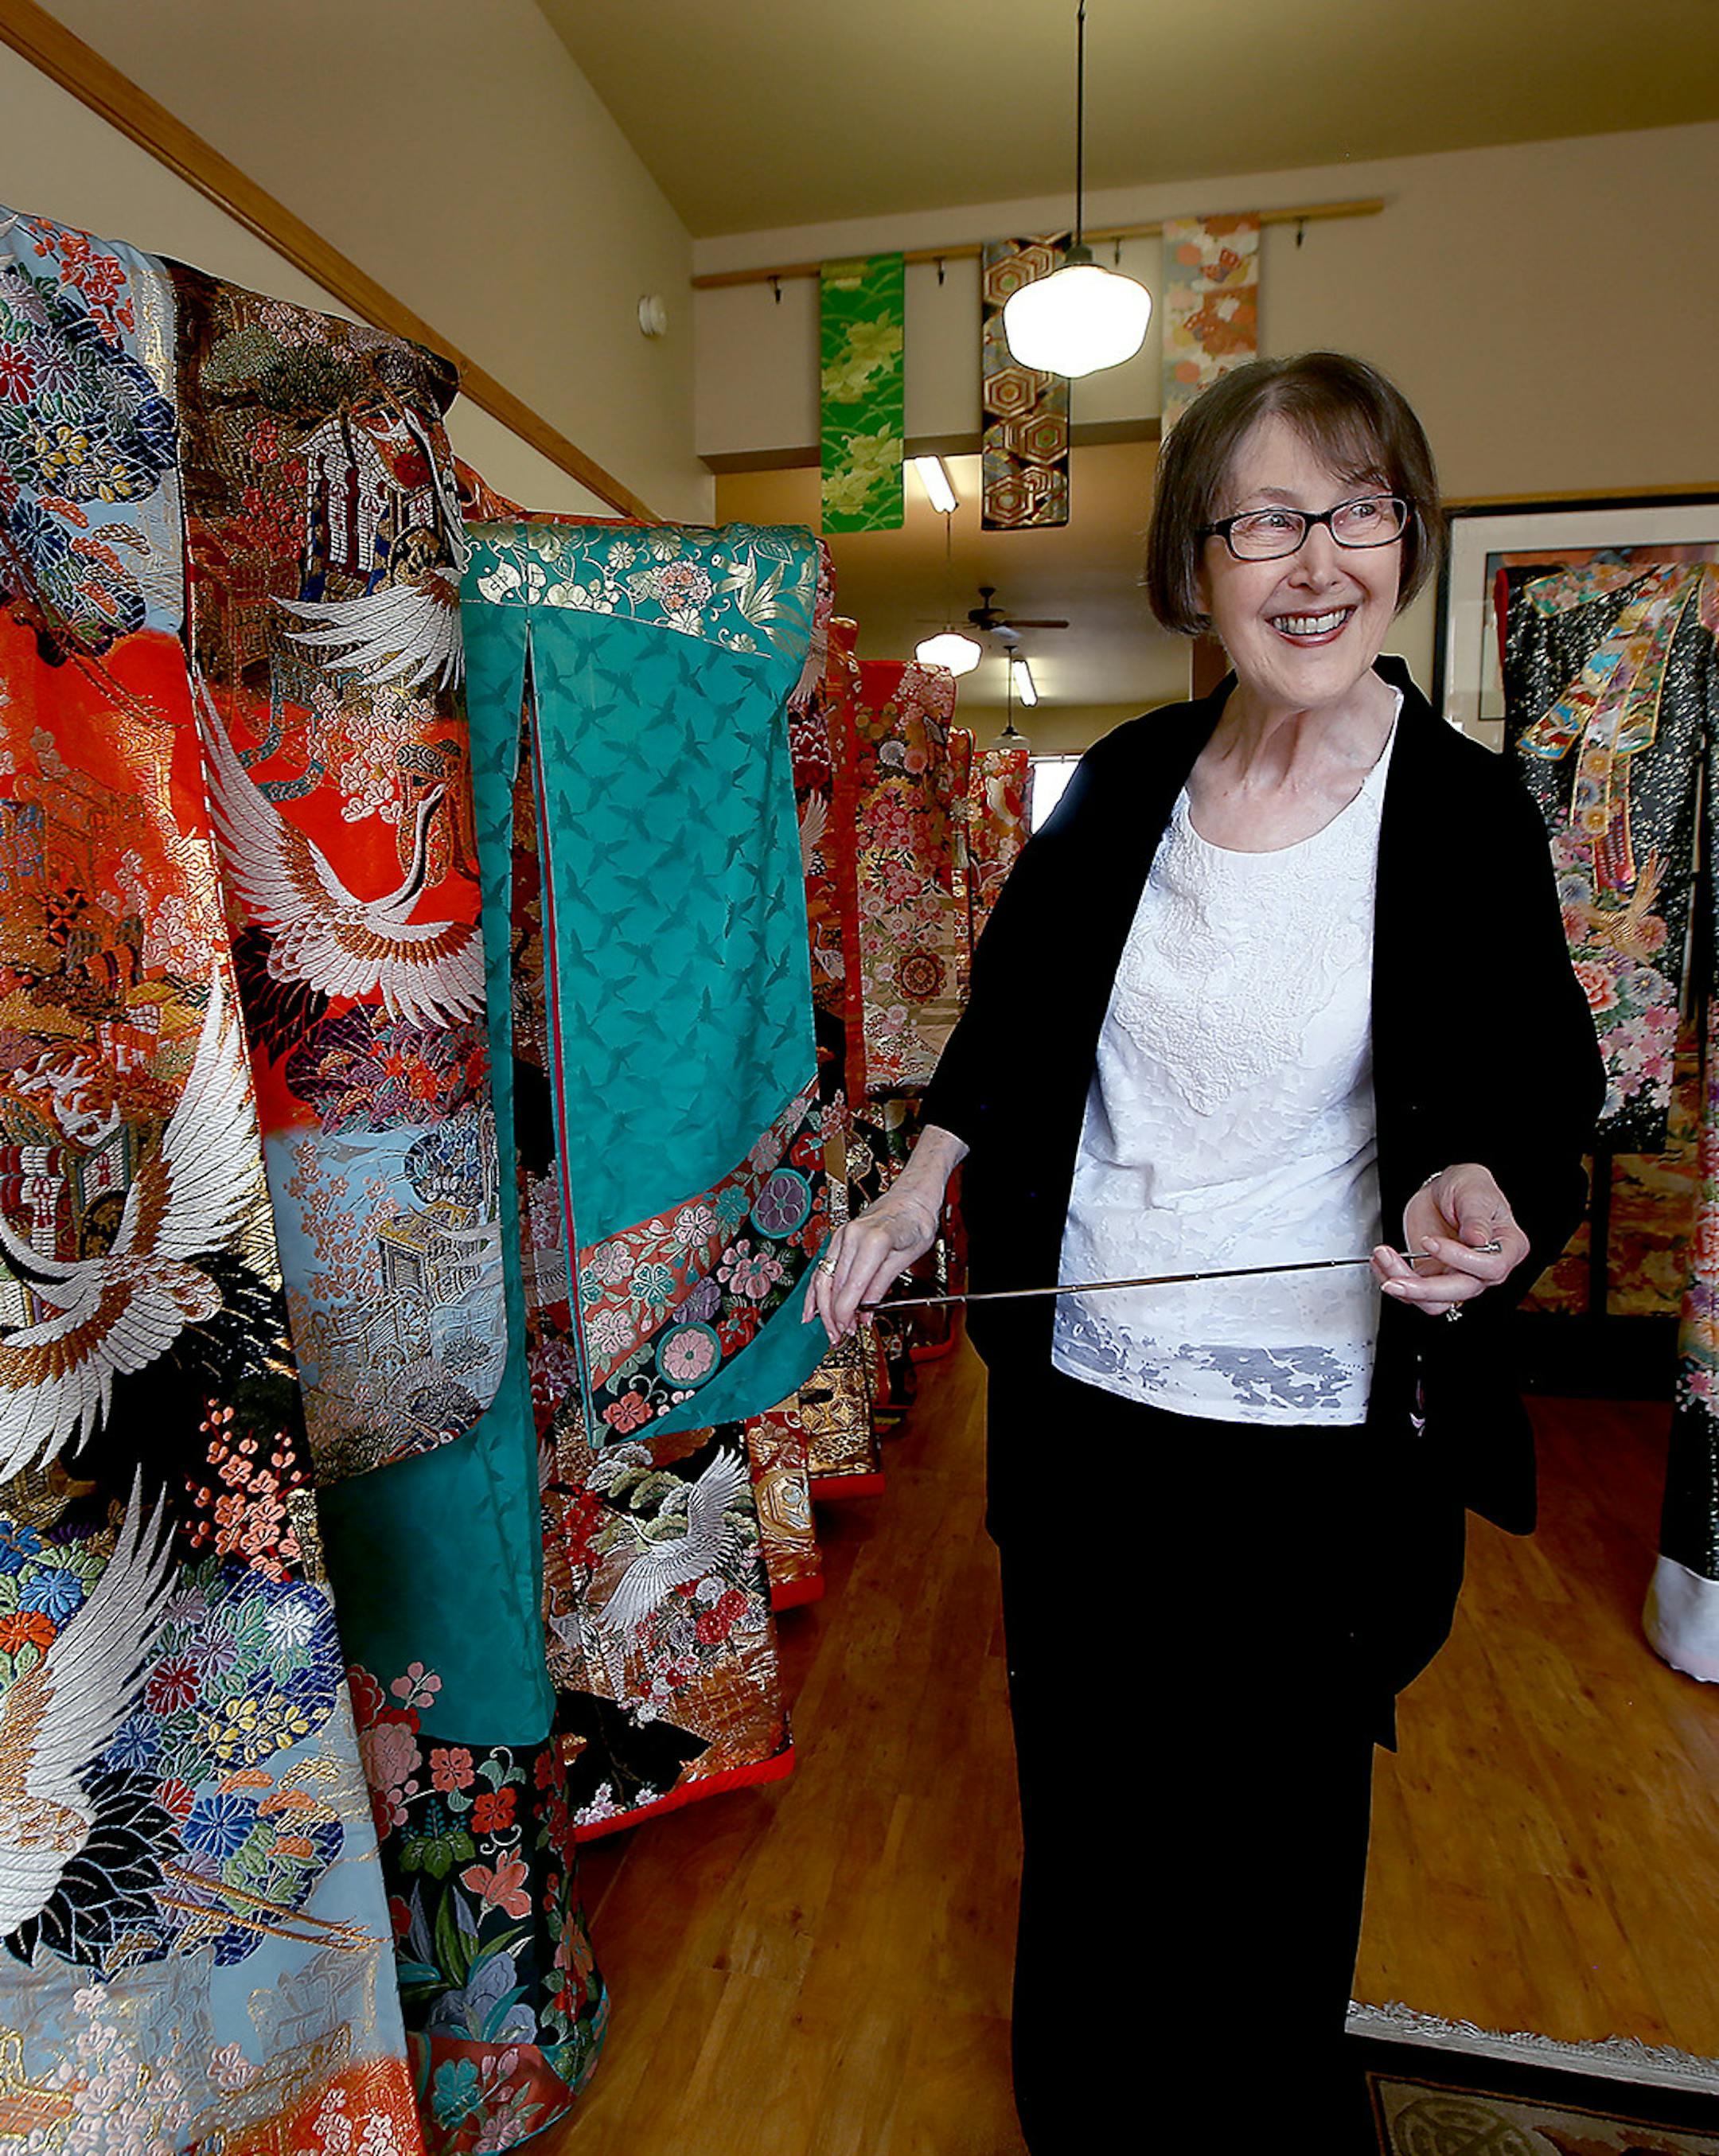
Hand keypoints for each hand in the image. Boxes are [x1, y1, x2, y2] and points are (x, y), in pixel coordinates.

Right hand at [802, 1185, 940, 1345]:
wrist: (912, 1197)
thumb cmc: (915, 1222)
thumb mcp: (906, 1257)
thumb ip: (882, 1285)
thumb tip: (866, 1312)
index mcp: (873, 1241)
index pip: (851, 1287)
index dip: (846, 1313)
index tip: (849, 1329)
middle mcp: (852, 1236)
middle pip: (834, 1285)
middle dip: (833, 1315)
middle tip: (839, 1335)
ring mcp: (843, 1235)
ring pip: (824, 1277)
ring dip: (823, 1306)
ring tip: (829, 1328)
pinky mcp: (840, 1237)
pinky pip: (824, 1267)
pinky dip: (817, 1289)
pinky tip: (811, 1308)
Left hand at [1371, 1162, 1528, 1318]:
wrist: (1444, 1191)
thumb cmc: (1468, 1187)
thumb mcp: (1474, 1191)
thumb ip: (1476, 1216)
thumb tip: (1479, 1240)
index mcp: (1507, 1247)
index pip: (1490, 1268)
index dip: (1460, 1260)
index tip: (1431, 1241)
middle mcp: (1486, 1269)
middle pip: (1460, 1292)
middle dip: (1424, 1288)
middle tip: (1395, 1273)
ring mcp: (1459, 1276)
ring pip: (1435, 1301)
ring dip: (1406, 1287)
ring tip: (1383, 1258)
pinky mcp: (1434, 1278)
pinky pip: (1416, 1294)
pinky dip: (1394, 1279)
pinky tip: (1381, 1261)